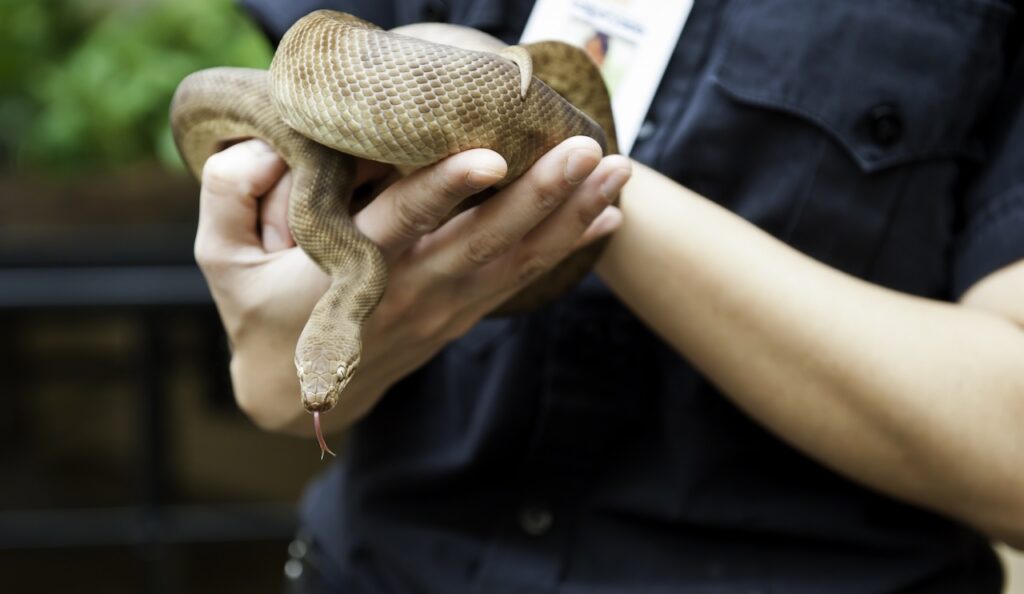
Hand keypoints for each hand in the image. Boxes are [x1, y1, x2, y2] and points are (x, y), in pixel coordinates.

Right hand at [195, 137, 630, 433]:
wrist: (295, 400)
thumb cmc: (258, 317)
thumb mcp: (219, 262)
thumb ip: (229, 198)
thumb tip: (262, 152)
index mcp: (351, 274)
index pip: (402, 225)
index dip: (445, 190)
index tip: (491, 157)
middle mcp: (409, 290)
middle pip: (482, 242)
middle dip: (540, 195)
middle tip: (588, 151)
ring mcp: (443, 308)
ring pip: (514, 261)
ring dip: (569, 217)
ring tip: (617, 174)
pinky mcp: (461, 315)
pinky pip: (520, 279)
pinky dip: (564, 250)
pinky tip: (606, 219)